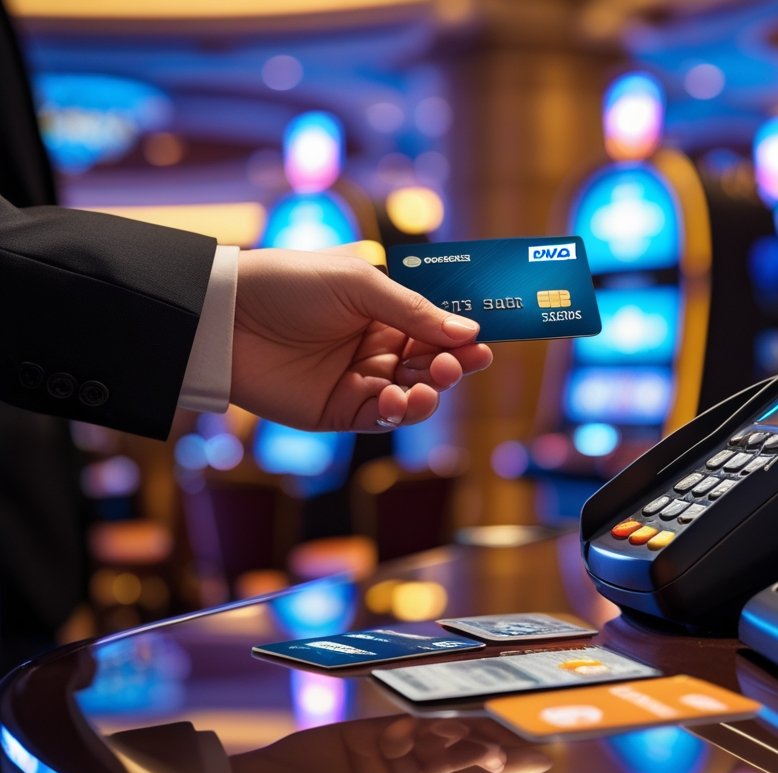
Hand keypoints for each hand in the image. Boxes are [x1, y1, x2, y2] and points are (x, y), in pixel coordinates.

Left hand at [231, 249, 493, 431]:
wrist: (225, 316)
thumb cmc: (289, 282)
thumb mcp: (358, 283)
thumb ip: (413, 310)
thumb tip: (469, 331)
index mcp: (384, 311)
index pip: (436, 328)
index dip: (462, 337)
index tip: (485, 343)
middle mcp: (376, 347)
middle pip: (431, 364)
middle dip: (450, 366)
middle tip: (457, 363)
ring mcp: (358, 381)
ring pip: (412, 394)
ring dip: (430, 392)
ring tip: (430, 385)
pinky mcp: (337, 411)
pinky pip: (381, 418)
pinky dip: (399, 412)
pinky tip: (401, 399)